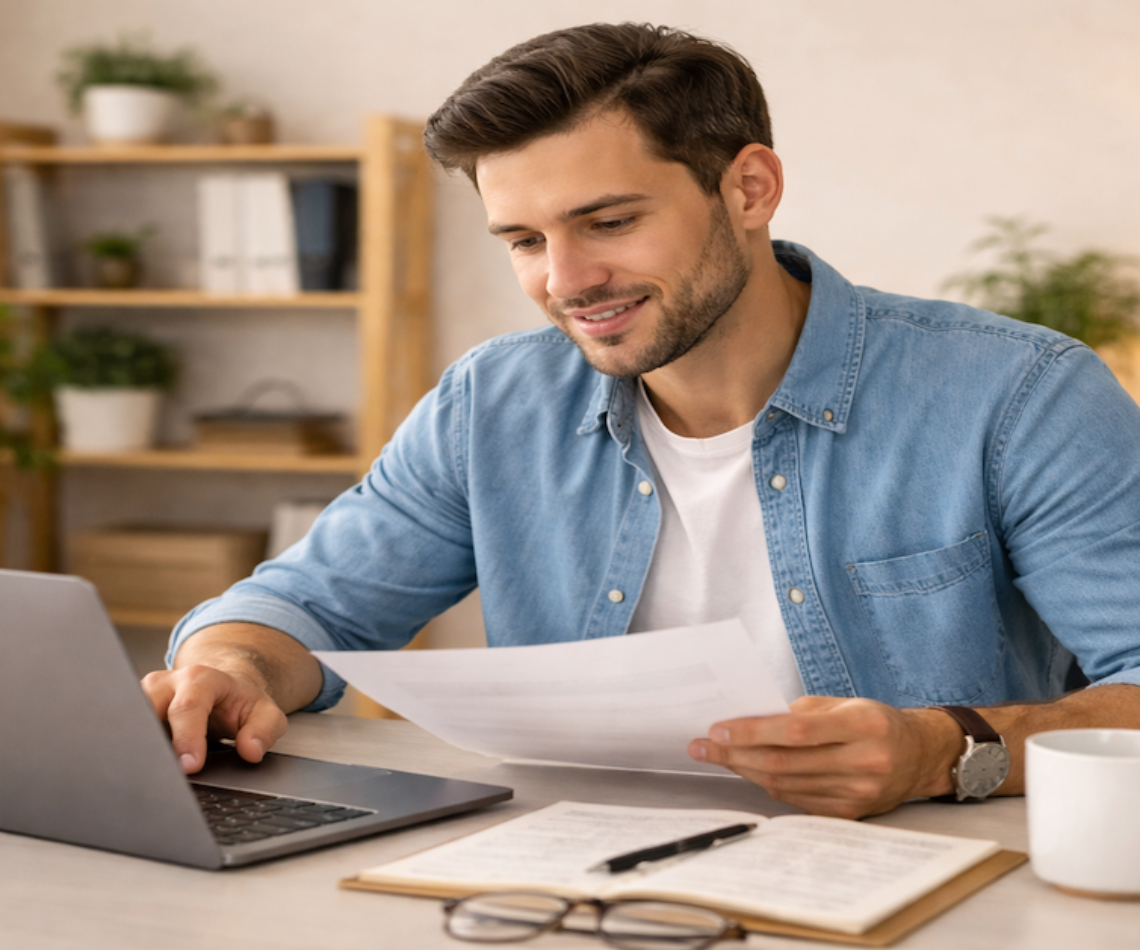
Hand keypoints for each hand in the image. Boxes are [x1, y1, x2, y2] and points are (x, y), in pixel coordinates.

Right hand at [142, 665, 288, 774]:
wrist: (224, 689)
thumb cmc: (240, 703)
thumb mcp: (266, 713)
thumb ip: (264, 730)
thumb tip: (250, 750)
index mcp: (201, 678)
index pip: (188, 706)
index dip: (187, 738)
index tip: (190, 766)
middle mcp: (168, 682)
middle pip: (148, 708)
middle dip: (151, 741)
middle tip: (159, 772)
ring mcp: (146, 694)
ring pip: (129, 717)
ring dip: (135, 745)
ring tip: (145, 770)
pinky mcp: (134, 709)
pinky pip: (125, 728)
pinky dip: (129, 747)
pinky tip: (136, 765)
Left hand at [688, 696, 959, 817]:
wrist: (920, 756)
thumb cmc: (875, 721)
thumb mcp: (845, 703)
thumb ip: (800, 711)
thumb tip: (749, 720)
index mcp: (863, 726)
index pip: (796, 731)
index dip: (752, 731)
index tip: (717, 730)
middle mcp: (863, 762)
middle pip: (785, 762)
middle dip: (736, 754)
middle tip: (702, 747)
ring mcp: (858, 793)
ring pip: (786, 785)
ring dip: (746, 770)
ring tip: (718, 757)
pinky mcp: (850, 813)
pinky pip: (797, 800)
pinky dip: (769, 785)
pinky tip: (750, 771)